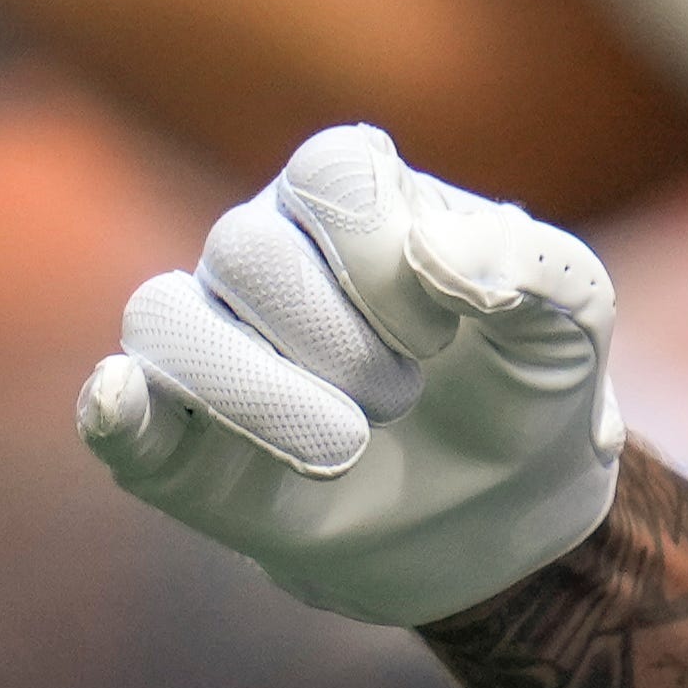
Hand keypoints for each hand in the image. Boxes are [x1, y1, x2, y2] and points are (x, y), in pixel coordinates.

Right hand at [75, 124, 622, 623]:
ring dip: (257, 391)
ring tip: (345, 449)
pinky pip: (118, 410)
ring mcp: (213, 340)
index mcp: (357, 198)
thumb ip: (533, 269)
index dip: (383, 258)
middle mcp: (266, 251)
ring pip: (166, 316)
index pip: (330, 173)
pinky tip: (122, 405)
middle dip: (336, 338)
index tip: (443, 336)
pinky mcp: (180, 438)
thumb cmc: (527, 388)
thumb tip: (438, 255)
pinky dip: (117, 409)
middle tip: (404, 399)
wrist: (502, 513)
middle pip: (246, 247)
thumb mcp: (570, 326)